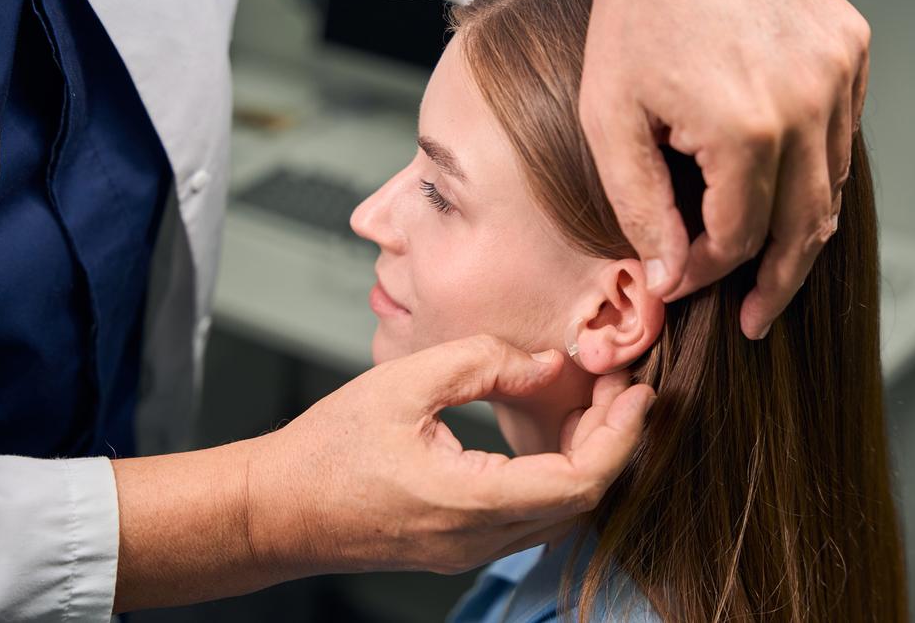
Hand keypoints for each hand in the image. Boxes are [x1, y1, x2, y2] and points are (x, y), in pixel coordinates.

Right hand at [247, 335, 654, 576]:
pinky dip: (557, 476)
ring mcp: (470, 550)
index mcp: (469, 501)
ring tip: (591, 404)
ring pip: (561, 513)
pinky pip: (531, 517)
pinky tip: (551, 435)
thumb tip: (546, 365)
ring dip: (588, 460)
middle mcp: (479, 539)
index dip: (621, 437)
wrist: (276, 511)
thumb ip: (484, 364)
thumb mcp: (405, 382)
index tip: (638, 393)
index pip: (580, 481)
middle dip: (613, 442)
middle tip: (617, 387)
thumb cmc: (327, 449)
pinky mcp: (460, 545)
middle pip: (581, 501)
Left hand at [582, 0, 870, 337]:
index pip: (738, 238)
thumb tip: (671, 276)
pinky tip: (785, 192)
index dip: (707, 272)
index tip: (680, 282)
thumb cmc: (634, 14)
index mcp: (746, 129)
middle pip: (803, 229)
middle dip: (775, 284)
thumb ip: (641, 207)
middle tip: (755, 320)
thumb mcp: (611, 118)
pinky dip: (817, 174)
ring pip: (832, 188)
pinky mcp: (851, 51)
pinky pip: (843, 138)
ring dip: (800, 234)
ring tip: (773, 272)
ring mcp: (840, 74)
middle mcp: (808, 105)